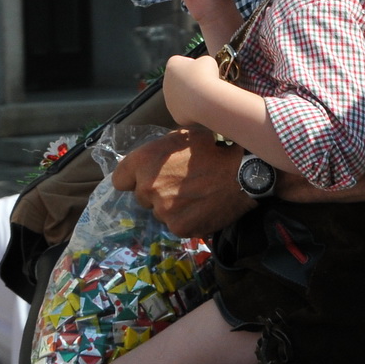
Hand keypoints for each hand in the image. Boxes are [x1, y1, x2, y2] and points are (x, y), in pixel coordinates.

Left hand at [110, 126, 253, 236]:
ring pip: (161, 212)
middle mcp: (147, 188)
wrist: (244, 174)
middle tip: (181, 184)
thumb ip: (162, 149)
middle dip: (157, 192)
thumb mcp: (186, 135)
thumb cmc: (216, 148)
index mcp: (145, 162)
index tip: (146, 177)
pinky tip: (203, 207)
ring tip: (197, 195)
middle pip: (142, 197)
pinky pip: (177, 224)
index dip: (133, 178)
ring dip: (173, 206)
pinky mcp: (178, 228)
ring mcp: (162, 211)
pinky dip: (188, 218)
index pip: (120, 180)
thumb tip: (154, 158)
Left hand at [161, 54, 228, 128]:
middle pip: (178, 80)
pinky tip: (202, 106)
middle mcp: (166, 82)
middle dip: (189, 81)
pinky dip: (193, 109)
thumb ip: (200, 63)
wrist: (206, 99)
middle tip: (204, 83)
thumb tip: (200, 72)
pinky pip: (185, 110)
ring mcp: (169, 100)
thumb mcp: (207, 61)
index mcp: (172, 66)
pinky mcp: (175, 114)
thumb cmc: (206, 76)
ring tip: (204, 95)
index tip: (202, 69)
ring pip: (180, 96)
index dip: (192, 64)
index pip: (180, 61)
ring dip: (190, 95)